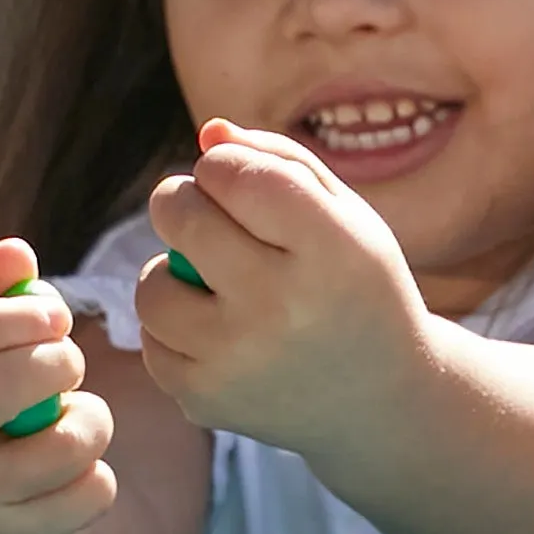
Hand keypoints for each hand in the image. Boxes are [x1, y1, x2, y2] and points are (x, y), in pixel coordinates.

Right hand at [0, 235, 117, 533]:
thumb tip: (15, 251)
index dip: (13, 314)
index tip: (56, 313)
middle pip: (7, 383)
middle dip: (59, 361)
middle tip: (68, 362)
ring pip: (66, 439)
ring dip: (88, 420)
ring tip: (67, 423)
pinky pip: (93, 488)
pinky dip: (95, 476)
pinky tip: (67, 479)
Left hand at [135, 120, 433, 455]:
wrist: (382, 400)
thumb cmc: (357, 289)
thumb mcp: (346, 217)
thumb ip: (280, 162)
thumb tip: (208, 134)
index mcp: (330, 249)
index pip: (234, 174)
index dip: (221, 166)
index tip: (234, 180)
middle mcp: (282, 304)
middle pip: (181, 217)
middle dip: (183, 203)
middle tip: (207, 217)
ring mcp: (238, 358)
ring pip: (151, 284)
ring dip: (173, 274)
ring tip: (218, 284)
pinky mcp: (206, 400)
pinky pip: (150, 340)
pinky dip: (175, 331)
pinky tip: (220, 334)